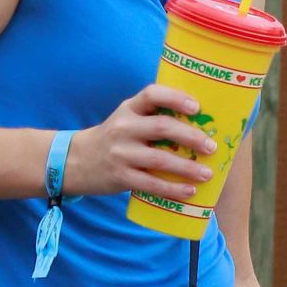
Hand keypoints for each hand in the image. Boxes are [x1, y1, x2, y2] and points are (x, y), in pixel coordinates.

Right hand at [65, 85, 218, 201]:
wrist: (76, 161)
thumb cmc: (113, 139)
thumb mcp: (126, 119)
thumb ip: (152, 118)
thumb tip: (199, 127)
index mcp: (129, 109)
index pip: (152, 95)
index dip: (175, 98)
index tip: (196, 107)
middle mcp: (124, 128)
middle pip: (162, 127)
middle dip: (191, 137)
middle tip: (211, 147)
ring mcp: (121, 153)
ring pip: (160, 159)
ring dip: (187, 167)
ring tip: (207, 173)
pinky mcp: (120, 176)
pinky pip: (151, 184)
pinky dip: (172, 188)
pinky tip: (189, 191)